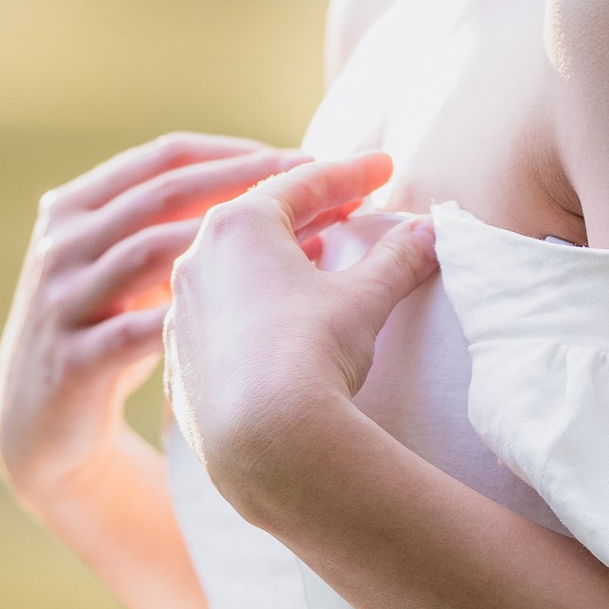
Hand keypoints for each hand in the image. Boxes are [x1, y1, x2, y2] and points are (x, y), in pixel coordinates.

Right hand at [0, 134, 300, 525]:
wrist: (38, 424)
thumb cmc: (103, 332)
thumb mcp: (120, 268)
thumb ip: (165, 223)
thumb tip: (270, 182)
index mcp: (74, 207)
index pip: (166, 157)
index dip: (238, 152)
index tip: (303, 158)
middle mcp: (62, 244)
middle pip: (167, 194)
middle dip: (249, 182)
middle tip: (320, 183)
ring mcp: (63, 300)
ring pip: (155, 251)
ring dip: (235, 245)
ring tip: (309, 245)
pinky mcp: (74, 360)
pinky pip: (142, 329)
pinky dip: (201, 318)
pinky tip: (262, 315)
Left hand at [166, 151, 439, 523]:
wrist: (263, 441)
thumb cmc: (311, 353)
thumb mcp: (365, 298)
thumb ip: (397, 258)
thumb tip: (428, 233)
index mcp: (238, 226)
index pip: (302, 183)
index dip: (350, 173)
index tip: (384, 167)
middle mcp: (197, 259)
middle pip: (261, 217)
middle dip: (312, 209)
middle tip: (354, 205)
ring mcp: (182, 310)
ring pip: (233, 265)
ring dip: (279, 255)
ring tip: (320, 254)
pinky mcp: (179, 358)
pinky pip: (220, 313)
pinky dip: (253, 301)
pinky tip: (280, 314)